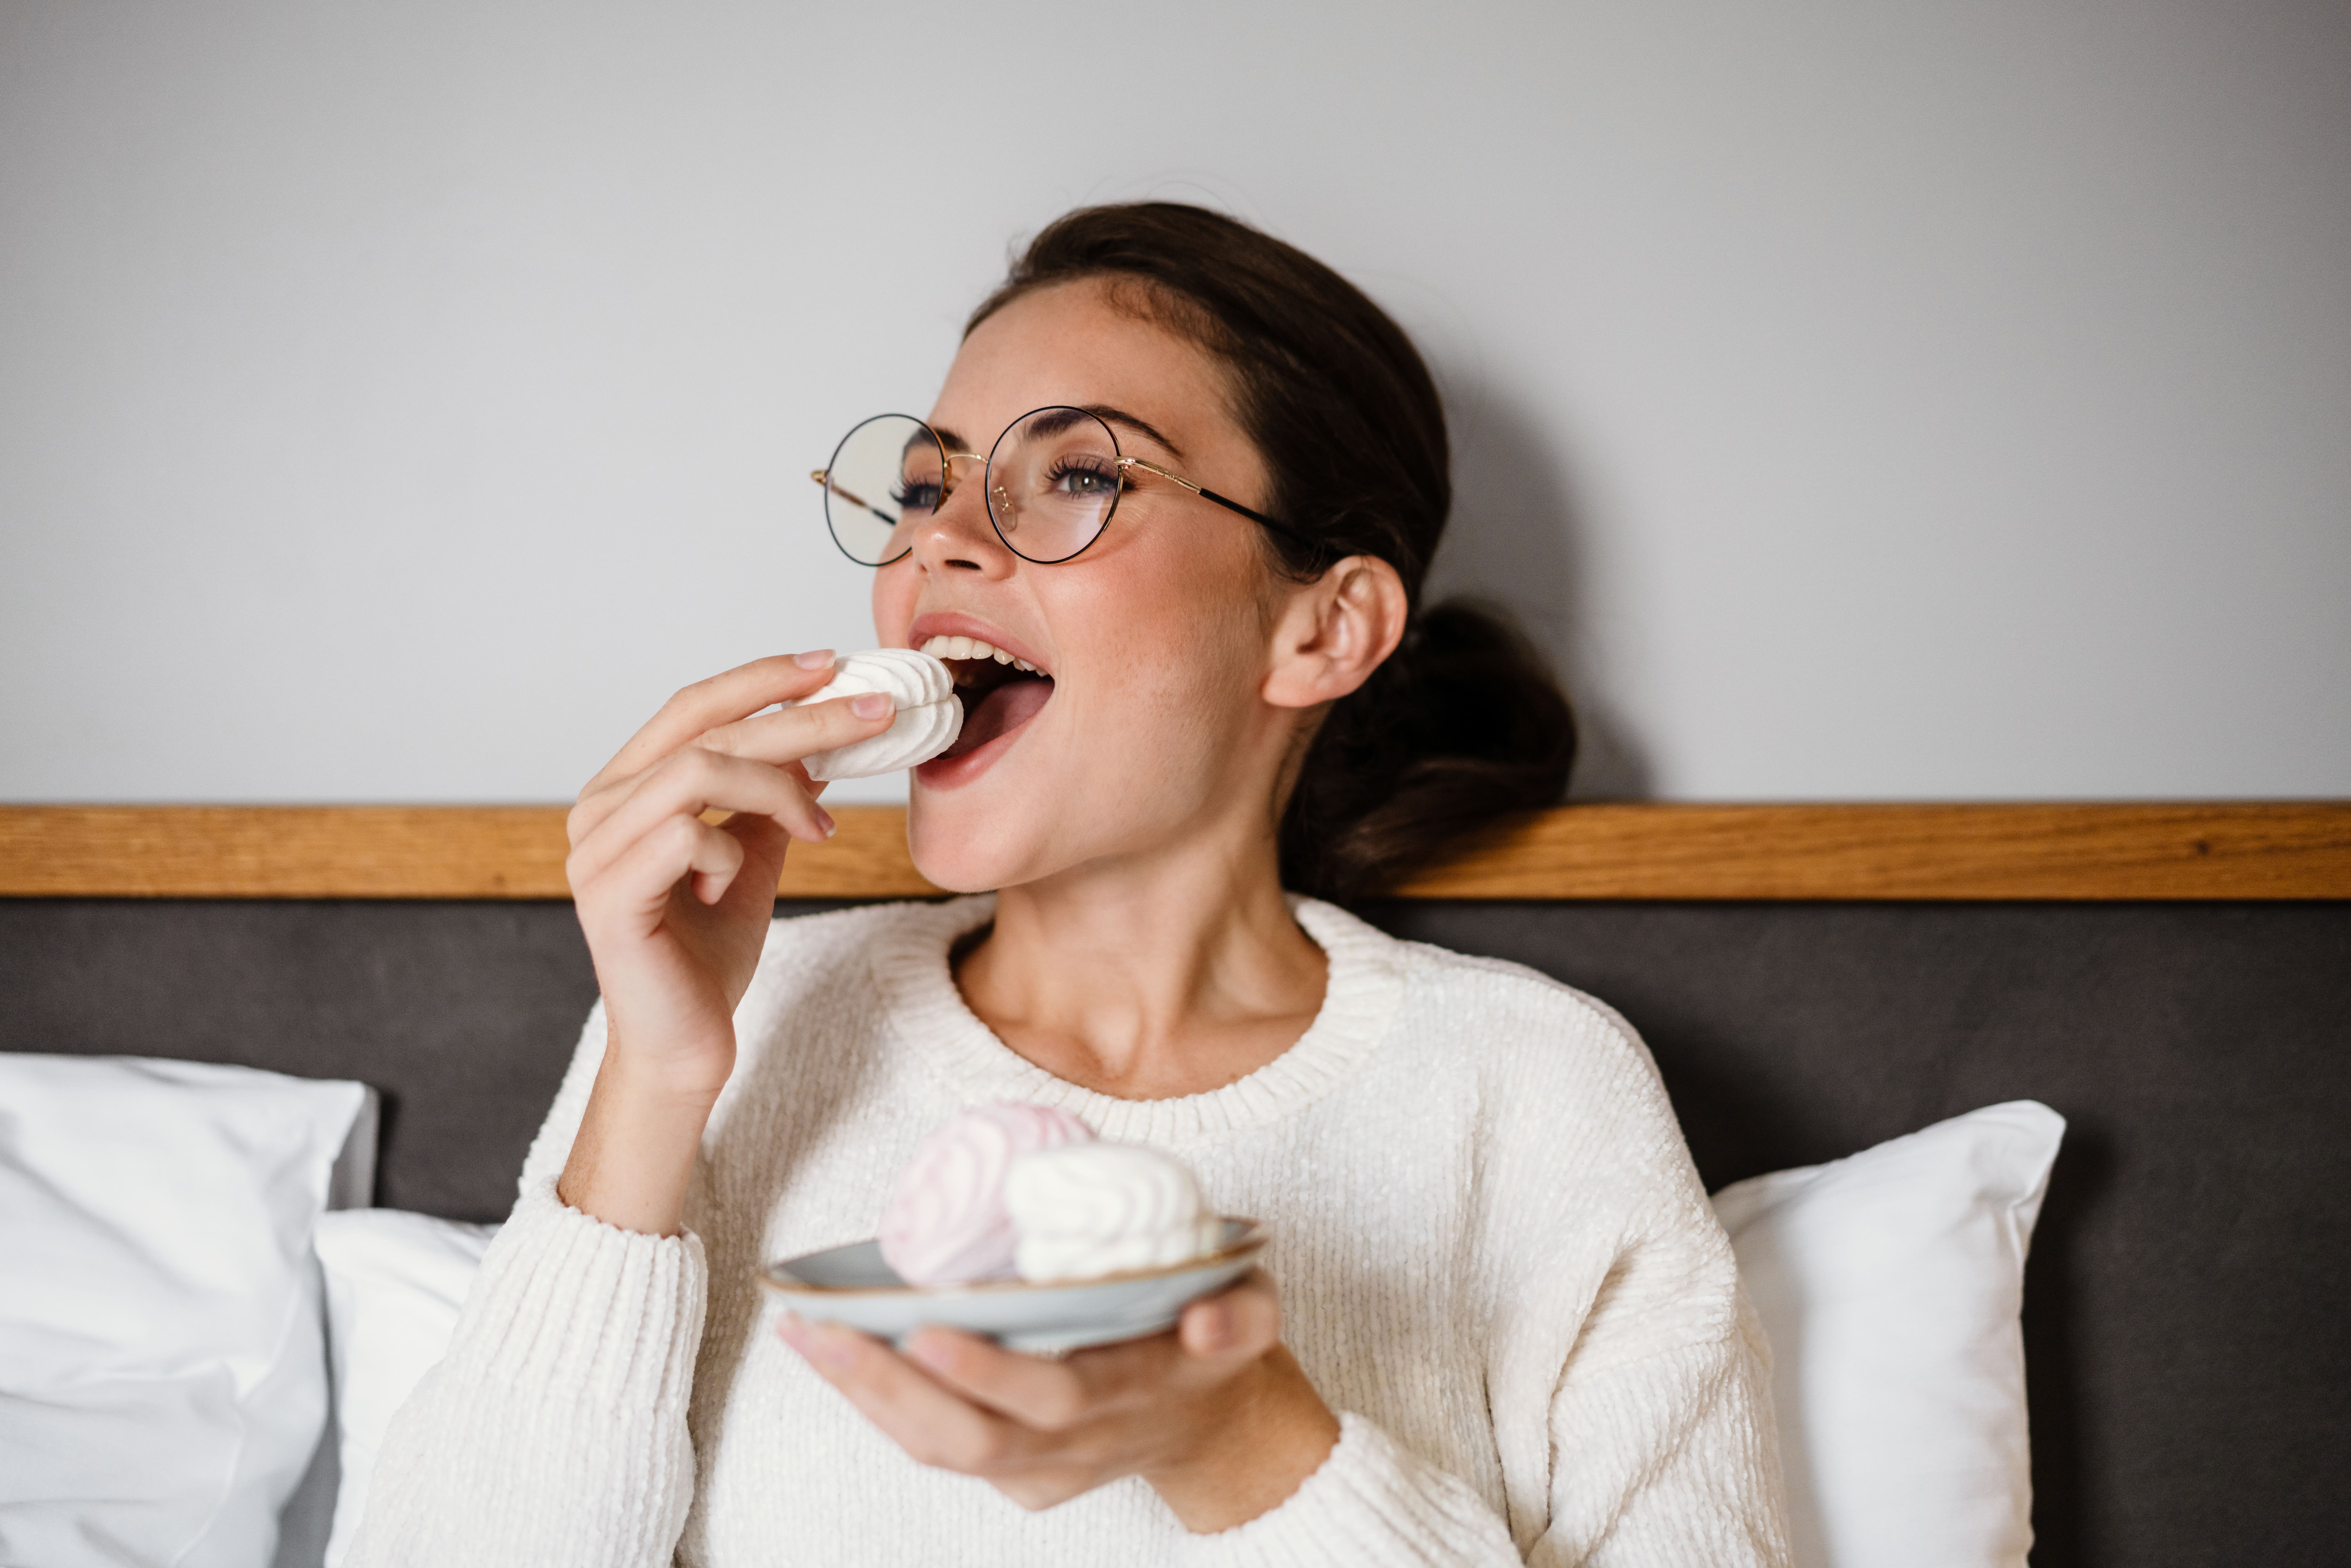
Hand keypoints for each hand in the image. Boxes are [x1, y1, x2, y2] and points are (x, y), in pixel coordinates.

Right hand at [558, 651, 895, 1233]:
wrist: (686, 1042)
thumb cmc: (708, 950)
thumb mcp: (751, 855)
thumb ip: (772, 798)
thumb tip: (821, 739)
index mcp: (627, 788)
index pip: (694, 706)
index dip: (761, 679)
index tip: (831, 663)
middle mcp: (599, 808)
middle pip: (706, 729)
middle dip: (798, 715)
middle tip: (873, 713)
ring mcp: (596, 851)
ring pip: (695, 770)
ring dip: (776, 787)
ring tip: (818, 828)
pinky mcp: (608, 895)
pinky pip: (684, 835)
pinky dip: (729, 848)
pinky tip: (735, 880)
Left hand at [776, 1270, 1339, 1530]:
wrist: (1215, 1426)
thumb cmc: (1217, 1344)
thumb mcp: (1254, 1317)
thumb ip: (1238, 1317)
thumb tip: (1208, 1317)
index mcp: (1133, 1395)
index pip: (1053, 1396)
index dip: (989, 1372)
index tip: (928, 1330)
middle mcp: (1077, 1444)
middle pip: (972, 1436)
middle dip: (892, 1389)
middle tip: (825, 1331)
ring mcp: (1039, 1468)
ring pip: (940, 1447)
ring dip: (866, 1396)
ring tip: (805, 1334)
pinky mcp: (1014, 1474)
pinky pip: (935, 1446)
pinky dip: (878, 1405)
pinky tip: (832, 1354)